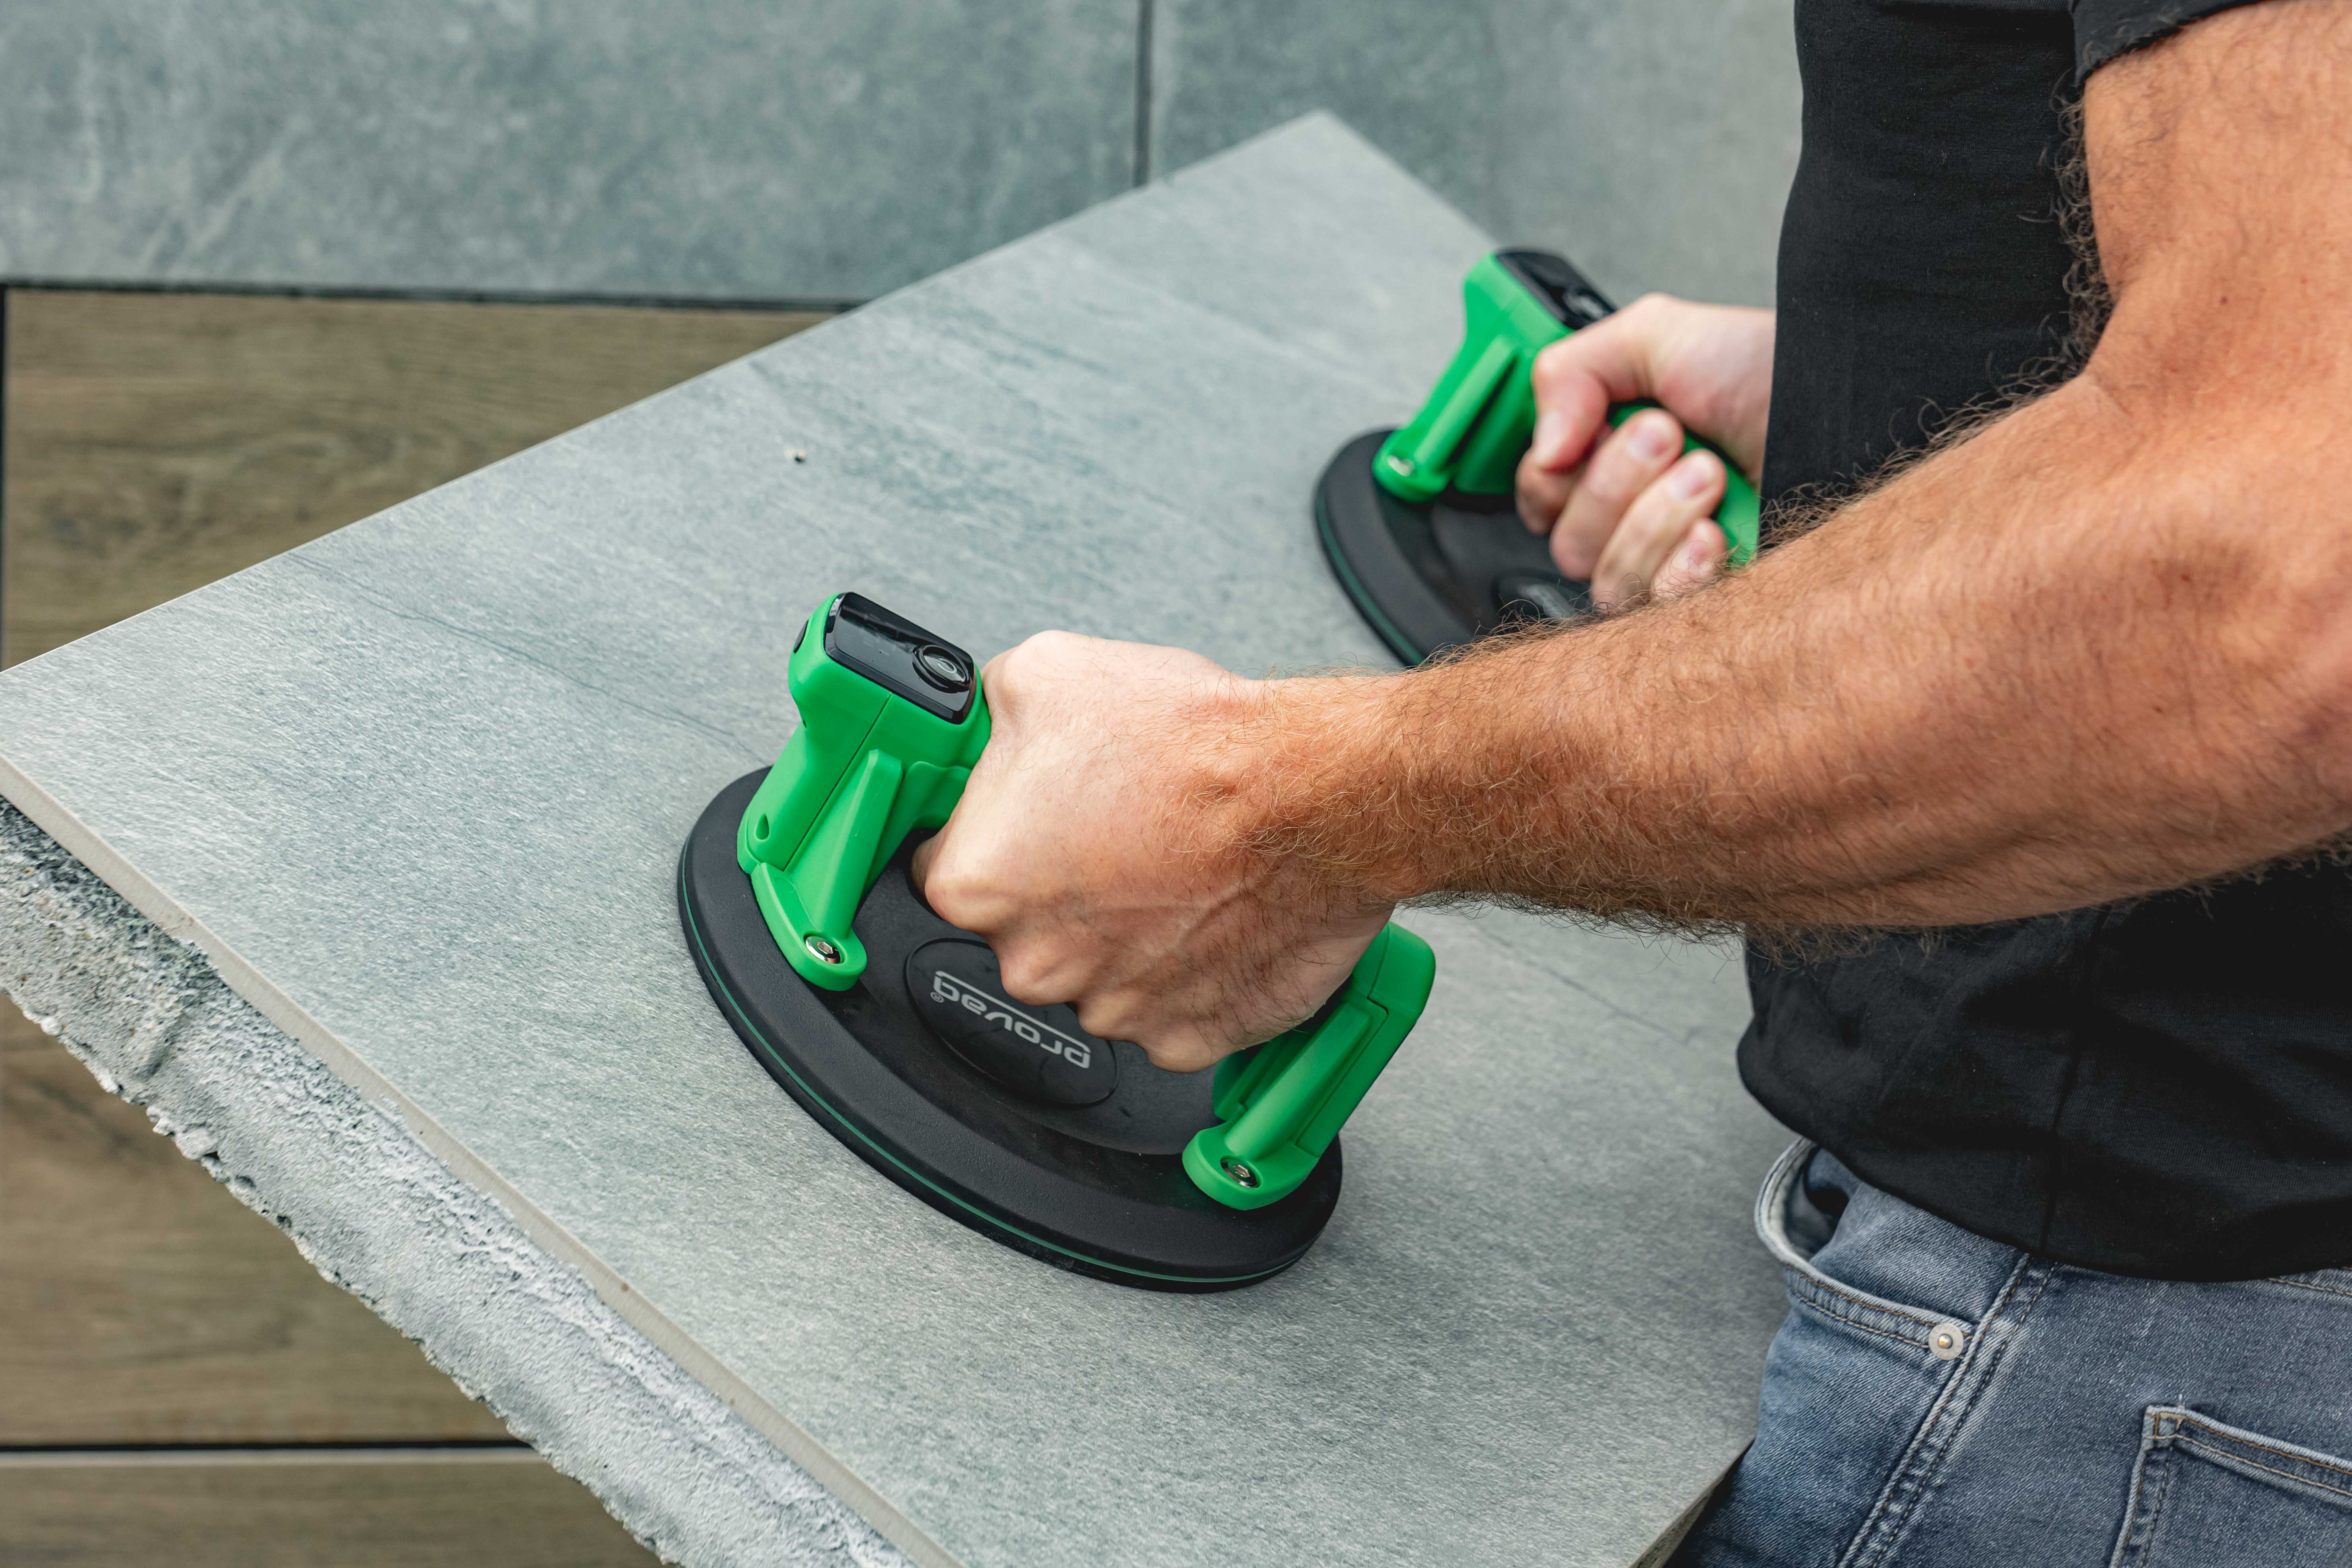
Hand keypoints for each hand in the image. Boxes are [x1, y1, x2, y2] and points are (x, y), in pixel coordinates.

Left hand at [908, 632, 1393, 1073]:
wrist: (1313, 796)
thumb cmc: (1196, 747)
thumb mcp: (1048, 673)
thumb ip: (986, 714)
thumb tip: (980, 726)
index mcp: (977, 884)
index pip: (943, 868)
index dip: (994, 833)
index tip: (1029, 821)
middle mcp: (1033, 962)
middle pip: (1023, 929)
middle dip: (1061, 885)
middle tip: (1117, 832)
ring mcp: (1110, 1009)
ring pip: (1095, 971)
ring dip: (1124, 929)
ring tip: (1172, 866)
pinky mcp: (1183, 1037)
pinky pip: (1164, 1008)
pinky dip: (1183, 971)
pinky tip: (1205, 913)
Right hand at [1515, 295, 1773, 611]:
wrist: (1848, 404)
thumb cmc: (1770, 371)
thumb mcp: (1659, 335)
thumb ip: (1570, 374)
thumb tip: (1541, 449)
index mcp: (1613, 458)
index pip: (1539, 497)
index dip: (1558, 471)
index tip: (1606, 426)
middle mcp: (1636, 516)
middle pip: (1566, 543)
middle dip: (1615, 483)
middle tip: (1671, 437)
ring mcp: (1674, 562)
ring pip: (1607, 580)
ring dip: (1654, 519)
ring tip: (1708, 474)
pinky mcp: (1710, 600)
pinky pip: (1659, 612)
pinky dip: (1682, 569)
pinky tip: (1716, 535)